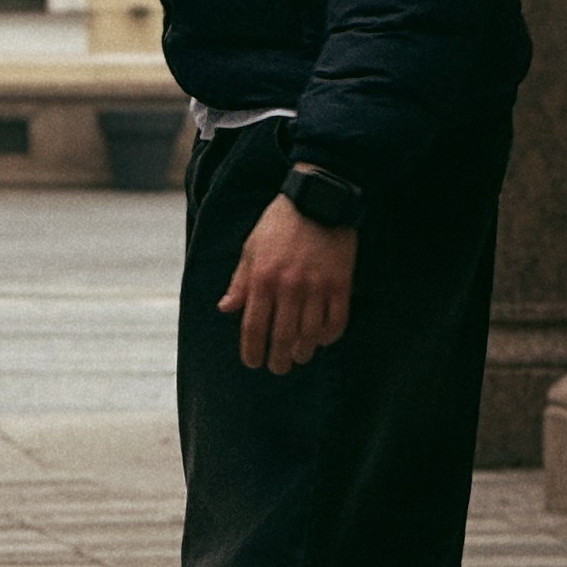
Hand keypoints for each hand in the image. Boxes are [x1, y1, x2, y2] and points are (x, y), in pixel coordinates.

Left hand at [220, 192, 357, 372]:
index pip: (254, 327)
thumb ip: (240, 281)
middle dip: (279, 360)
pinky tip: (322, 339)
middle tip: (278, 368)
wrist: (319, 198)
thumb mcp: (251, 247)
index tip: (253, 363)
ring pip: (310, 334)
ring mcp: (317, 286)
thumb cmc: (280, 223)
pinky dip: (329, 335)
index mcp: (262, 278)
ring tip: (300, 356)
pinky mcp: (340, 283)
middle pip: (283, 337)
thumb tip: (225, 309)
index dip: (252, 351)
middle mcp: (289, 286)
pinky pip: (337, 320)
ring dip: (304, 351)